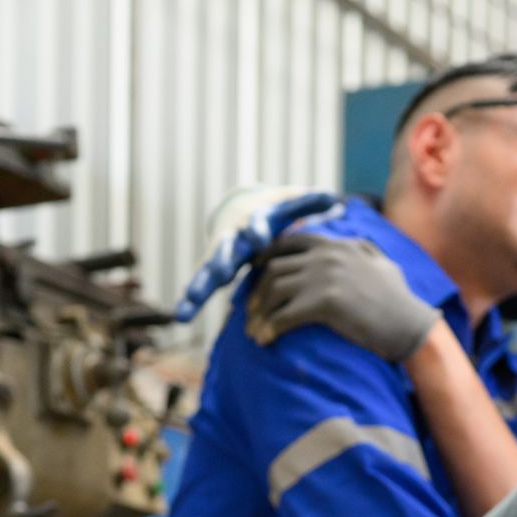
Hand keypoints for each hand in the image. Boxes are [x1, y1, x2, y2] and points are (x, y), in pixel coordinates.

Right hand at [174, 188, 340, 321]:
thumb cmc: (274, 213)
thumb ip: (310, 204)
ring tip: (189, 304)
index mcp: (254, 222)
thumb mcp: (290, 206)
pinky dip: (190, 301)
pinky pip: (199, 286)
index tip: (260, 238)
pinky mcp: (210, 270)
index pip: (256, 225)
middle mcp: (233, 238)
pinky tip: (180, 317)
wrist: (242, 209)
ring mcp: (219, 255)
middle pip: (226, 248)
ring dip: (199, 287)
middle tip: (222, 271)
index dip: (258, 231)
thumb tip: (335, 200)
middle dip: (223, 259)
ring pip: (206, 271)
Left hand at [244, 234, 440, 363]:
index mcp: (335, 244)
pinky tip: (265, 340)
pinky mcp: (325, 302)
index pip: (288, 243)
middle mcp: (327, 255)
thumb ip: (360, 249)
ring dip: (258, 313)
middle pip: (273, 269)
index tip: (254, 277)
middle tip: (250, 314)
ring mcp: (325, 276)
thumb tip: (353, 244)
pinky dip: (269, 328)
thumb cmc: (398, 299)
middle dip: (256, 293)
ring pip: (273, 291)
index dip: (265, 259)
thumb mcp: (379, 262)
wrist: (410, 324)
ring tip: (254, 332)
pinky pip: (284, 315)